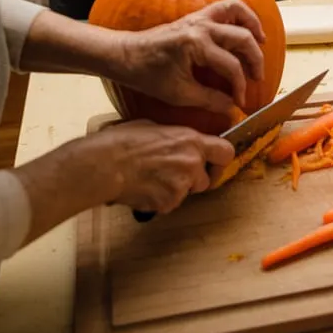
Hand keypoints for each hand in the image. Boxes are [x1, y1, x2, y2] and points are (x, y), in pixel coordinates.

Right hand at [97, 121, 235, 213]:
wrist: (106, 164)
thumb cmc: (124, 140)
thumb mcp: (154, 127)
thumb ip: (175, 138)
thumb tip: (176, 142)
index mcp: (192, 141)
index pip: (226, 152)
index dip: (220, 160)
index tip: (213, 163)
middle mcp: (193, 164)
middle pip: (206, 180)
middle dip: (193, 181)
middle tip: (173, 176)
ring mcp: (182, 186)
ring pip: (186, 194)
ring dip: (174, 190)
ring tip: (150, 180)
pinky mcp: (169, 203)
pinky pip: (168, 204)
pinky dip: (158, 200)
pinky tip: (142, 190)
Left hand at [110, 0, 265, 112]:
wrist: (125, 55)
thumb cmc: (147, 74)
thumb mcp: (178, 93)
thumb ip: (209, 99)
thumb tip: (232, 107)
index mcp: (196, 45)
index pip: (231, 66)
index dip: (239, 87)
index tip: (240, 102)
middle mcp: (201, 26)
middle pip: (242, 37)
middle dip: (255, 60)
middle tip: (257, 78)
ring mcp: (199, 17)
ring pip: (236, 10)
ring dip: (253, 24)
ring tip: (260, 43)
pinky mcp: (196, 16)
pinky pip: (224, 7)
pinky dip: (239, 15)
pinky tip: (244, 30)